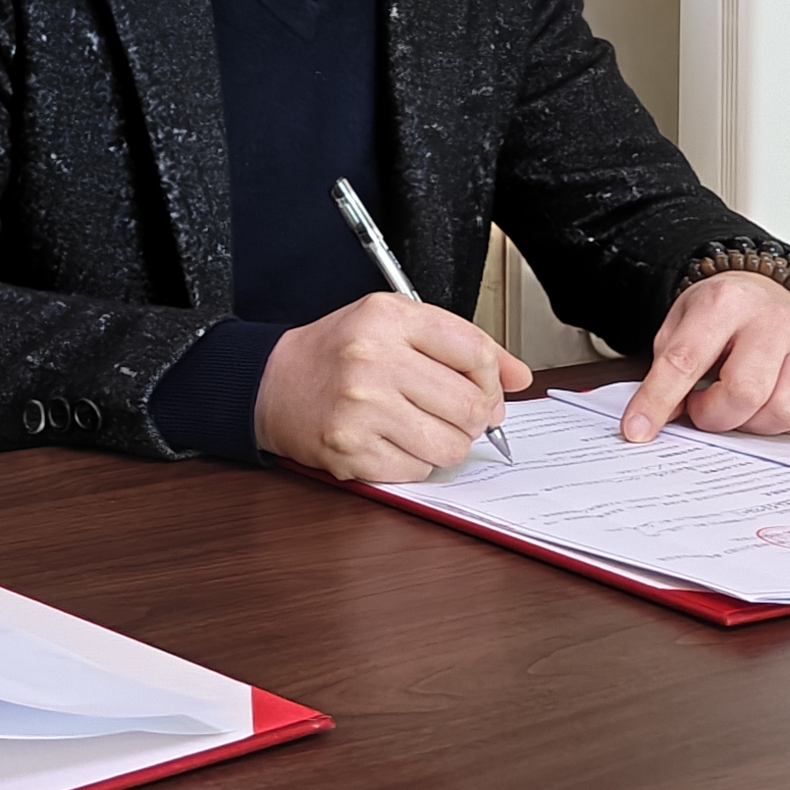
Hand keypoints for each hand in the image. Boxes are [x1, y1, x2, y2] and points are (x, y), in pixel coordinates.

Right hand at [252, 292, 532, 481]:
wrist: (271, 383)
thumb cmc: (337, 353)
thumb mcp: (394, 325)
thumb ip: (460, 345)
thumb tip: (519, 378)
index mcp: (386, 318)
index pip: (475, 351)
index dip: (493, 378)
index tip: (486, 389)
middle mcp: (372, 360)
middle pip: (471, 406)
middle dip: (474, 417)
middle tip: (454, 414)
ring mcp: (360, 409)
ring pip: (451, 446)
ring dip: (446, 444)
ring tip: (420, 427)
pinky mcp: (350, 451)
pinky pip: (418, 471)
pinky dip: (414, 462)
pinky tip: (392, 441)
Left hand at [621, 268, 789, 444]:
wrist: (765, 291)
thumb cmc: (721, 316)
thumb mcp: (680, 327)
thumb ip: (666, 371)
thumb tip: (655, 421)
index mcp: (725, 301)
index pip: (685, 361)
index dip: (658, 401)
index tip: (637, 430)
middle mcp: (774, 318)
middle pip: (746, 393)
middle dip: (715, 416)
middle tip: (703, 409)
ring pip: (786, 411)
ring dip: (755, 424)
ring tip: (740, 404)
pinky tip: (776, 403)